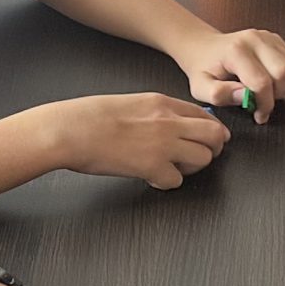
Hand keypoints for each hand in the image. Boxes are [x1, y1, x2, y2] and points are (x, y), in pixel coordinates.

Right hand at [38, 93, 228, 188]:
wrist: (69, 130)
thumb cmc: (89, 117)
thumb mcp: (131, 103)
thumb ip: (156, 112)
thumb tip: (174, 124)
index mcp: (161, 102)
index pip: (205, 114)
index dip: (211, 130)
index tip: (210, 139)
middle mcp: (168, 121)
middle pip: (215, 135)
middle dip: (213, 149)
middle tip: (200, 157)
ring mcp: (163, 144)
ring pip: (203, 159)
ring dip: (191, 168)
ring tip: (171, 168)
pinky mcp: (152, 167)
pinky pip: (176, 181)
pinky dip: (166, 182)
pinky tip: (150, 176)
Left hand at [181, 27, 284, 122]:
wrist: (204, 48)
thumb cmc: (203, 68)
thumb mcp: (201, 88)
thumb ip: (219, 95)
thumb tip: (244, 96)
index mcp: (236, 51)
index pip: (262, 82)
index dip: (264, 104)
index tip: (258, 114)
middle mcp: (255, 40)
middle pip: (284, 72)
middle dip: (277, 94)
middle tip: (262, 102)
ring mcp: (267, 37)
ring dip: (284, 86)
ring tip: (266, 91)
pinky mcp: (275, 39)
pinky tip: (270, 81)